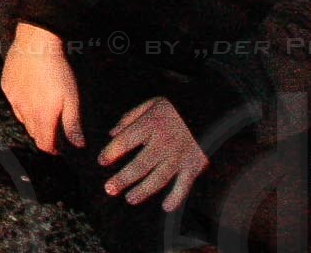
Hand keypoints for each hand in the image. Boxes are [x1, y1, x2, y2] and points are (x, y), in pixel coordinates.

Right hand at [2, 25, 85, 154]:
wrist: (35, 45)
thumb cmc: (58, 71)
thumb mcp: (72, 99)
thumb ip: (73, 124)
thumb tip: (79, 145)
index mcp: (42, 117)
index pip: (44, 145)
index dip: (52, 150)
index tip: (59, 148)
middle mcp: (25, 112)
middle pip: (33, 133)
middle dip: (43, 135)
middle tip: (53, 129)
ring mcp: (13, 99)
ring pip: (22, 119)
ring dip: (32, 121)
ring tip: (42, 111)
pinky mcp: (6, 86)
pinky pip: (14, 103)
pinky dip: (22, 104)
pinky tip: (30, 93)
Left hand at [100, 96, 207, 210]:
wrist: (210, 110)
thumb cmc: (177, 107)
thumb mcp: (152, 103)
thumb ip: (130, 117)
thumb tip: (112, 133)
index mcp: (151, 124)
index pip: (125, 141)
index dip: (111, 152)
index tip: (101, 162)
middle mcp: (164, 142)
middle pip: (140, 165)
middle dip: (123, 179)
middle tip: (109, 189)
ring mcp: (179, 156)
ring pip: (159, 178)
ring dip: (143, 191)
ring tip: (130, 198)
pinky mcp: (194, 165)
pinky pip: (184, 185)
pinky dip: (176, 197)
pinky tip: (166, 206)